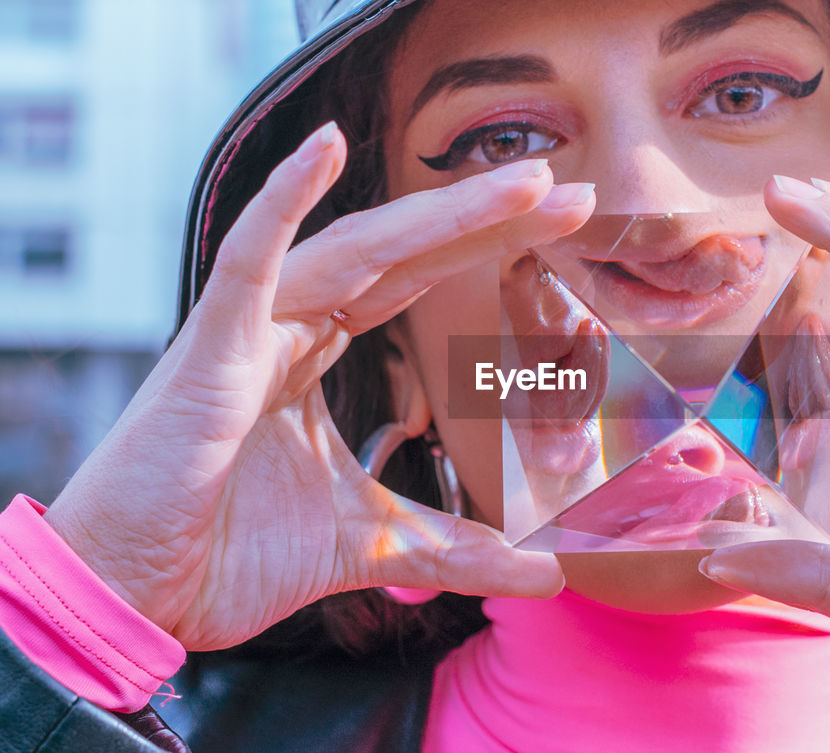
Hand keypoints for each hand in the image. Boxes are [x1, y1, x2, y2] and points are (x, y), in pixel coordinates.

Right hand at [44, 123, 594, 650]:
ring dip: (442, 213)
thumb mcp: (372, 545)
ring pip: (356, 249)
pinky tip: (324, 147)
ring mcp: (249, 331)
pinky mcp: (209, 352)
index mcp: (316, 351)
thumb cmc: (226, 555)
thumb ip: (458, 550)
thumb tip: (549, 571)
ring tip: (525, 182)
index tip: (565, 223)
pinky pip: (247, 264)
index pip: (416, 279)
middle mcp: (289, 324)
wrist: (135, 596)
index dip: (488, 246)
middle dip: (490, 218)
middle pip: (405, 251)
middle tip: (574, 191)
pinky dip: (280, 205)